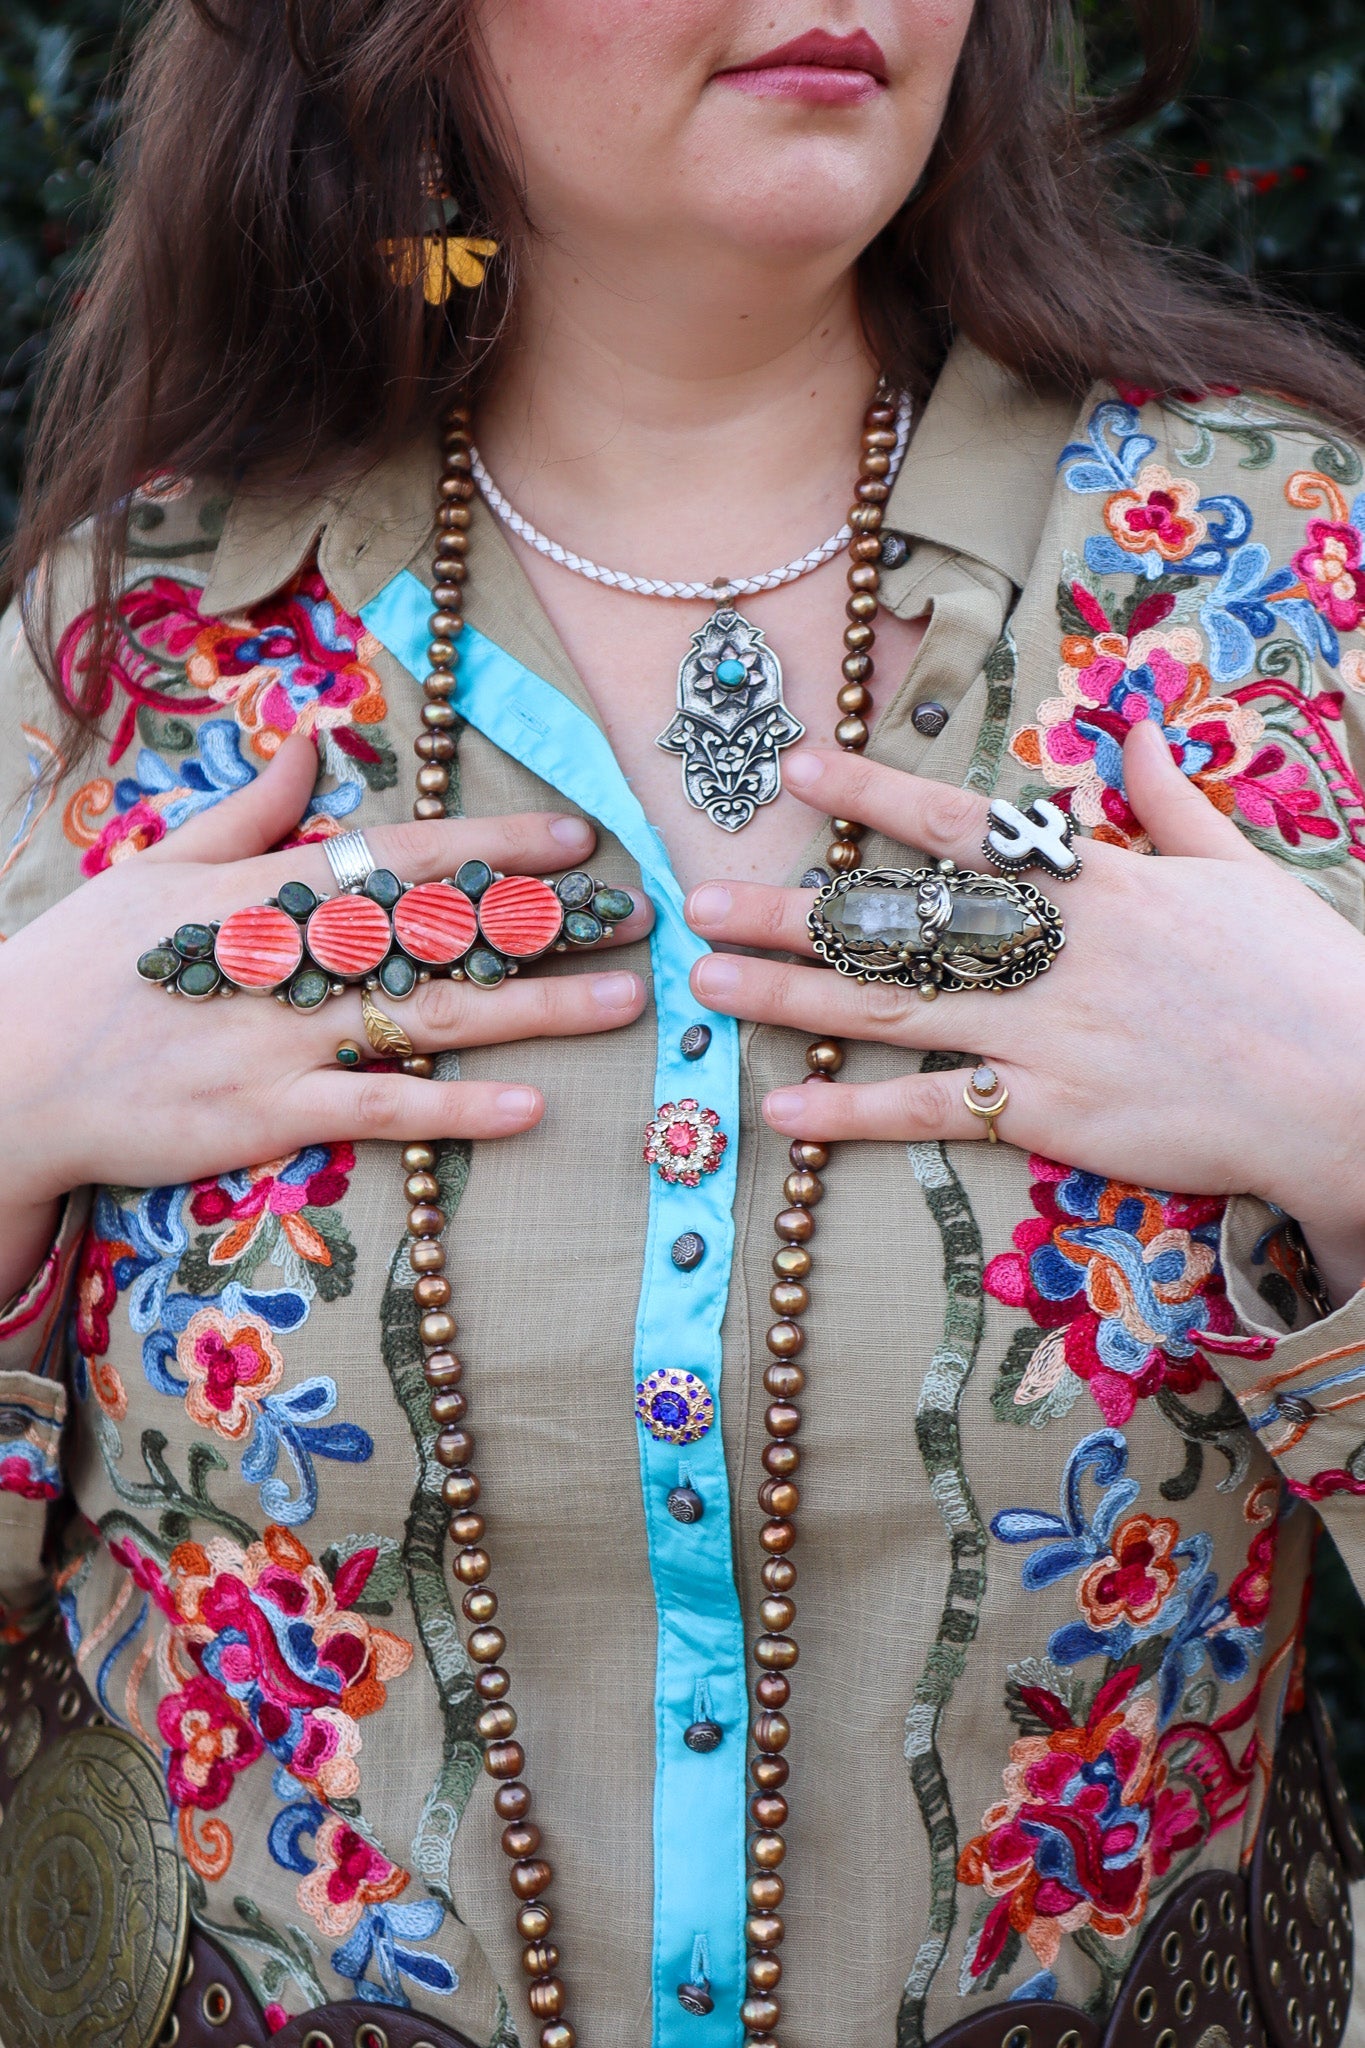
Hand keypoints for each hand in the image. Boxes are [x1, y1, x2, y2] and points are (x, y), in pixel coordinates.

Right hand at [0, 736, 651, 1303]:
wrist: (4, 1073)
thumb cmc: (76, 966)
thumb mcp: (152, 868)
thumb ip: (250, 815)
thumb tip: (315, 747)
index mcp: (265, 887)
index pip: (404, 855)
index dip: (498, 847)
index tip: (579, 841)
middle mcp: (289, 955)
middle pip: (442, 931)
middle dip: (547, 923)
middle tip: (639, 919)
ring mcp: (281, 1037)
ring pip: (432, 1016)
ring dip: (536, 1008)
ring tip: (622, 1001)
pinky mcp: (266, 1116)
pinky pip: (380, 1110)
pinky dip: (454, 1109)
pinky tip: (531, 1106)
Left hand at [685, 721, 1364, 1306]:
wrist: (1344, 1085)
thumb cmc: (1299, 973)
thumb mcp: (1238, 866)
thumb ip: (1168, 799)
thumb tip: (1133, 727)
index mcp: (1091, 881)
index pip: (959, 826)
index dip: (872, 794)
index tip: (796, 765)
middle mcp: (1048, 950)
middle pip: (897, 924)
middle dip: (792, 913)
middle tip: (700, 903)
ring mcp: (1042, 1033)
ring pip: (890, 1012)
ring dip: (791, 1000)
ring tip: (709, 988)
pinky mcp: (1049, 1112)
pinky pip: (934, 1111)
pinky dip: (855, 1117)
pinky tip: (782, 1114)